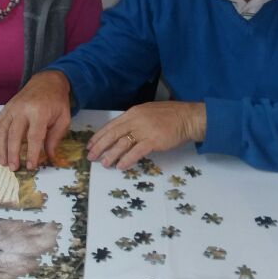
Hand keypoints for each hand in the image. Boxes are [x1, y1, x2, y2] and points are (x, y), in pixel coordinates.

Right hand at [0, 71, 71, 170]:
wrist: (46, 81)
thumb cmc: (57, 102)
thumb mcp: (63, 119)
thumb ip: (55, 138)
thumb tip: (49, 157)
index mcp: (39, 112)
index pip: (34, 136)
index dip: (31, 153)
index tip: (31, 166)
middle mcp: (22, 109)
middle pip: (14, 135)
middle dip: (13, 153)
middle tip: (14, 168)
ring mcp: (11, 108)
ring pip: (1, 130)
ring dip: (1, 148)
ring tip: (4, 162)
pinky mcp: (5, 108)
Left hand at [87, 101, 206, 169]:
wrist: (187, 118)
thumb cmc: (169, 116)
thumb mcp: (147, 113)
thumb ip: (134, 121)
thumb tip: (120, 132)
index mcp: (133, 113)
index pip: (111, 125)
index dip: (99, 136)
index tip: (90, 145)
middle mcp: (136, 120)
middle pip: (112, 134)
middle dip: (100, 146)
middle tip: (91, 157)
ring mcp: (144, 130)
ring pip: (122, 143)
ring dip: (111, 155)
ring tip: (104, 164)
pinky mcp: (153, 140)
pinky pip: (136, 152)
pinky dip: (127, 160)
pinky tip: (121, 166)